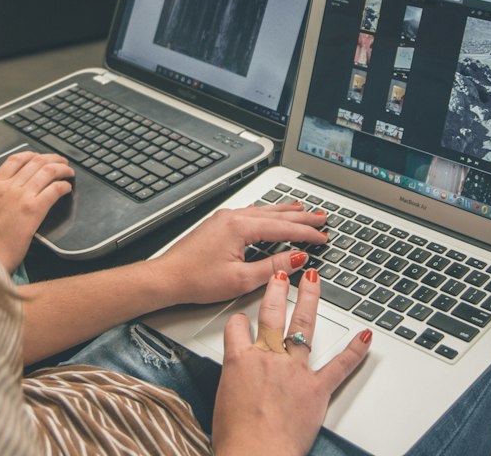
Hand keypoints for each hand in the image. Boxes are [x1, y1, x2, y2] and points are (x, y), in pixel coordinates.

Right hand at [0, 152, 72, 272]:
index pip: (16, 159)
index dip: (32, 155)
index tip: (39, 157)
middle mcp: (8, 187)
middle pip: (36, 162)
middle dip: (52, 159)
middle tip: (60, 162)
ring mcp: (22, 197)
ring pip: (47, 172)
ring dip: (62, 169)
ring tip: (68, 172)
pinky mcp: (34, 210)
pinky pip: (54, 190)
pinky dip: (63, 186)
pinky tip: (66, 189)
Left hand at [150, 202, 328, 304]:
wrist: (167, 277)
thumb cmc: (196, 279)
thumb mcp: (241, 280)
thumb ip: (272, 268)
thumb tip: (296, 259)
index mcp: (240, 227)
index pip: (283, 228)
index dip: (306, 233)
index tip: (323, 236)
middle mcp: (233, 217)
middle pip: (276, 215)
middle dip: (301, 217)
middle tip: (322, 218)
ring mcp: (225, 219)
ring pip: (263, 211)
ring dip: (285, 212)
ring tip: (303, 210)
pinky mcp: (218, 224)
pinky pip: (250, 213)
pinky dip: (267, 214)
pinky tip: (270, 213)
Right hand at [211, 268, 371, 455]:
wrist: (255, 455)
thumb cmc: (237, 438)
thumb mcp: (223, 401)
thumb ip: (234, 384)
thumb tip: (239, 387)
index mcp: (240, 361)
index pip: (236, 327)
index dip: (239, 321)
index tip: (242, 319)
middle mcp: (267, 359)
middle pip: (271, 315)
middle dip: (276, 291)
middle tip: (280, 276)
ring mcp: (294, 371)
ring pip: (303, 327)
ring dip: (310, 300)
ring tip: (314, 281)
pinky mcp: (316, 389)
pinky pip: (339, 365)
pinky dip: (355, 351)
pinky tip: (365, 336)